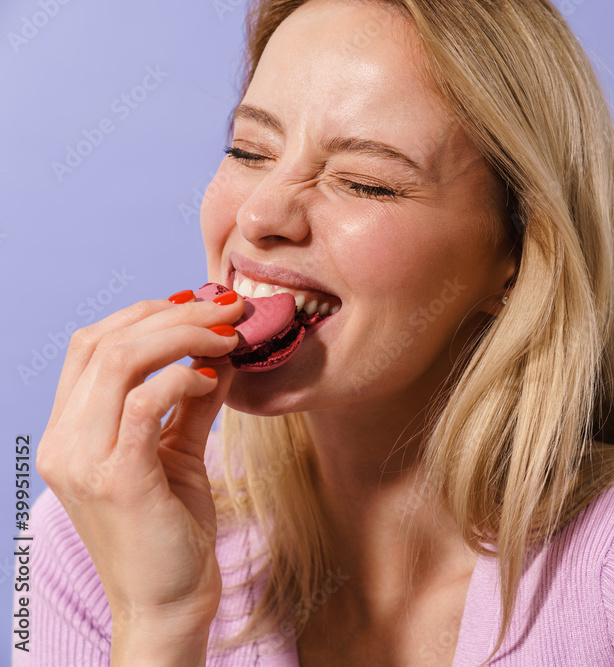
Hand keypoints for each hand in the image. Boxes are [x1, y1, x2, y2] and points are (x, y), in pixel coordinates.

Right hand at [36, 288, 244, 662]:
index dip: (144, 313)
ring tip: (230, 336)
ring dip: (183, 336)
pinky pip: (142, 404)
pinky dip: (180, 379)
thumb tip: (222, 350)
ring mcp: (82, 461)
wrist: (169, 602)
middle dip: (173, 315)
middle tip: (229, 309)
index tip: (200, 304)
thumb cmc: (172, 529)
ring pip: (118, 362)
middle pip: (103, 342)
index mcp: (69, 431)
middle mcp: (64, 442)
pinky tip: (212, 378)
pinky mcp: (117, 479)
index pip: (90, 345)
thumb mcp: (179, 452)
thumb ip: (193, 402)